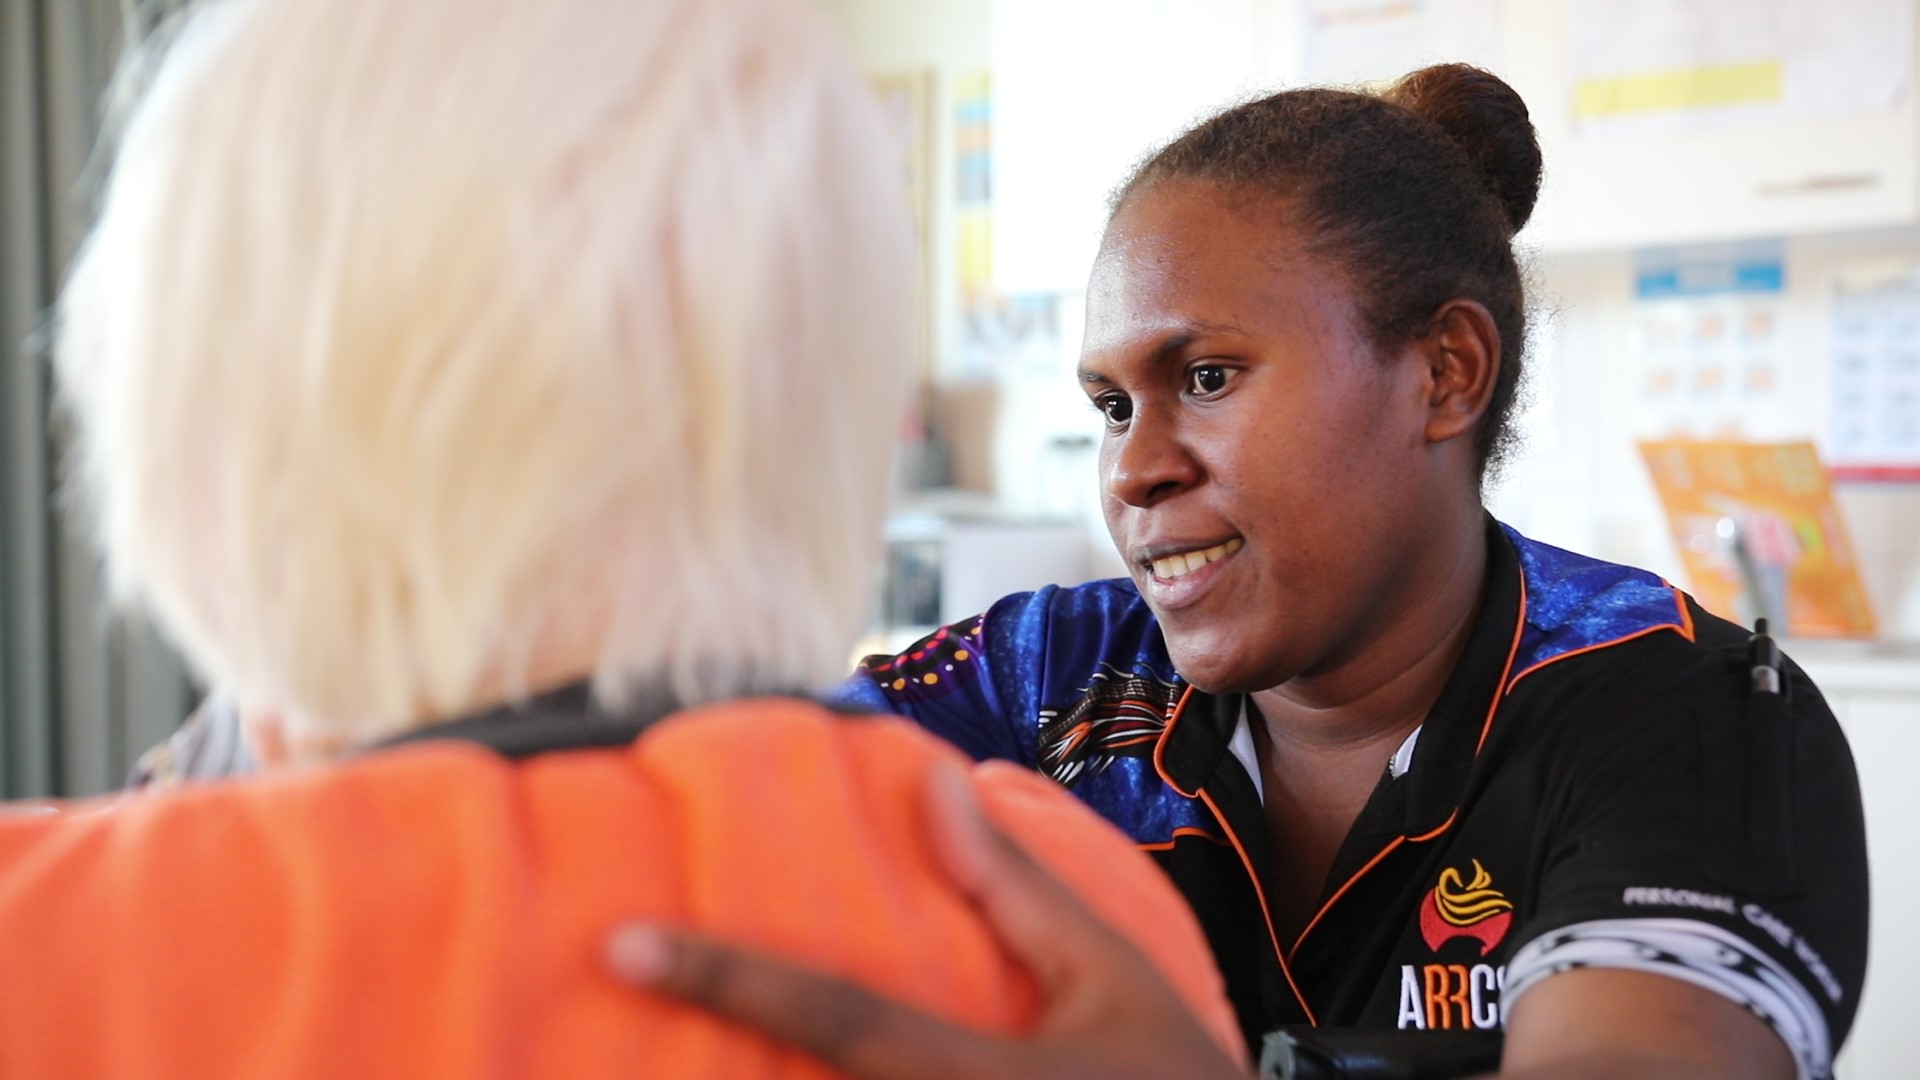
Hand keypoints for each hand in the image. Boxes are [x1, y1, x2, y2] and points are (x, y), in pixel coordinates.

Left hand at [604, 758, 1251, 1079]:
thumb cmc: (1174, 1075)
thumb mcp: (1111, 969)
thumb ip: (1015, 887)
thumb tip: (932, 787)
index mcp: (985, 1075)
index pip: (834, 1018)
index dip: (726, 976)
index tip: (626, 944)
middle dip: (700, 1075)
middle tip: (600, 1011)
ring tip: (621, 1066)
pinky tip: (767, 1079)